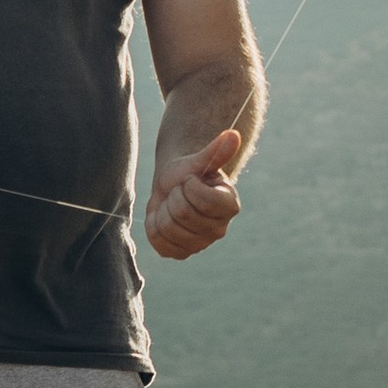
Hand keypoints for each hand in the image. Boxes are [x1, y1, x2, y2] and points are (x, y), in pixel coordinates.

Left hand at [147, 128, 243, 261]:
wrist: (172, 187)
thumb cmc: (188, 172)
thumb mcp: (199, 160)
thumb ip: (216, 150)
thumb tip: (233, 134)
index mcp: (229, 205)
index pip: (204, 200)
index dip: (189, 185)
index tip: (190, 180)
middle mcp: (219, 229)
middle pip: (182, 213)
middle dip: (173, 195)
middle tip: (178, 192)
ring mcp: (200, 244)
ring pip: (167, 228)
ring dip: (162, 210)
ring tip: (171, 204)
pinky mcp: (180, 253)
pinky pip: (158, 241)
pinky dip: (154, 225)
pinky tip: (163, 218)